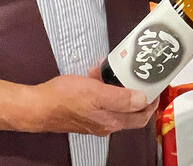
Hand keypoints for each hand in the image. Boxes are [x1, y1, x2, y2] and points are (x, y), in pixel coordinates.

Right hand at [27, 68, 157, 135]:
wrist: (37, 106)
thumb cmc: (64, 98)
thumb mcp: (96, 93)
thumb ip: (121, 98)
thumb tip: (143, 100)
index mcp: (112, 122)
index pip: (141, 117)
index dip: (152, 102)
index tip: (156, 86)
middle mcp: (106, 124)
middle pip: (130, 109)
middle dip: (133, 89)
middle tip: (136, 73)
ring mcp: (95, 119)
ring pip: (114, 101)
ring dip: (116, 84)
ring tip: (112, 69)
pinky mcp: (85, 112)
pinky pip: (101, 98)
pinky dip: (102, 86)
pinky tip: (96, 73)